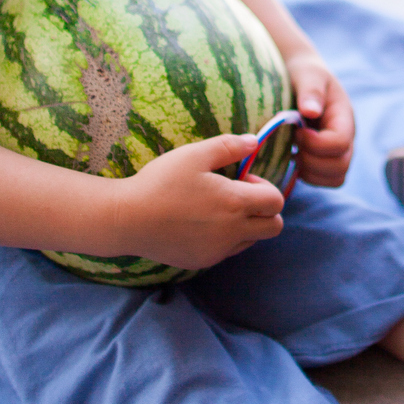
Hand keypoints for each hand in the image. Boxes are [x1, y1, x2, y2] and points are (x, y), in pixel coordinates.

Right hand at [115, 133, 284, 268]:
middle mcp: (233, 232)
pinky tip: (199, 223)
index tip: (241, 178)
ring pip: (252, 240)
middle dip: (264, 209)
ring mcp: (218, 251)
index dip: (264, 187)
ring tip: (215, 208)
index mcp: (235, 204)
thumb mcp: (195, 154)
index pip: (276, 201)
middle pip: (274, 226)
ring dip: (246, 224)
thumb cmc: (161, 183)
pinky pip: (227, 251)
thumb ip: (229, 146)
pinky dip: (225, 238)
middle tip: (236, 195)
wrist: (128, 219)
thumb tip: (254, 142)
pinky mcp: (203, 261)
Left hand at [285, 50, 353, 187]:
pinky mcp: (326, 159)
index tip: (297, 131)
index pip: (340, 143)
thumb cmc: (305, 73)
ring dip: (310, 171)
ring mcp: (337, 151)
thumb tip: (310, 111)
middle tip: (293, 144)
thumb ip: (310, 90)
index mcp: (344, 117)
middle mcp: (346, 137)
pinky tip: (292, 158)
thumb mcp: (307, 74)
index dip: (316, 143)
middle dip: (312, 160)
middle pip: (341, 166)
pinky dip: (308, 176)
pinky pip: (324, 180)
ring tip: (292, 152)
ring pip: (335, 178)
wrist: (302, 77)